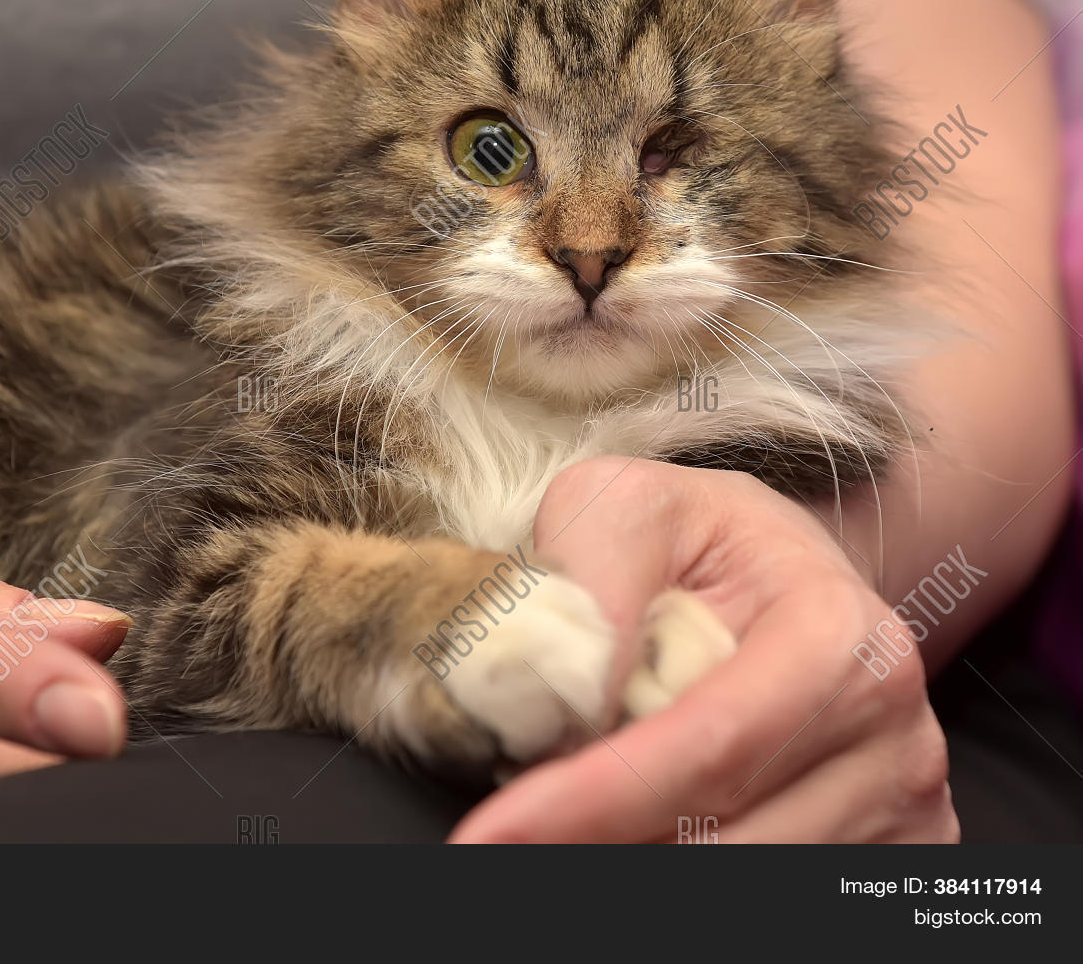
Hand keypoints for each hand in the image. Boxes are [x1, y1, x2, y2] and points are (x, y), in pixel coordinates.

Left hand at [450, 459, 957, 842]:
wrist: (784, 571)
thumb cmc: (699, 541)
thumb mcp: (630, 506)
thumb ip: (595, 577)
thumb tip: (569, 688)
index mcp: (842, 638)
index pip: (711, 745)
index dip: (600, 797)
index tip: (498, 832)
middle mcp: (894, 740)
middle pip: (728, 839)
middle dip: (602, 848)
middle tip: (506, 848)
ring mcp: (901, 812)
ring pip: (747, 881)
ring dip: (635, 863)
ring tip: (560, 833)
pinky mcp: (888, 857)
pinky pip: (777, 893)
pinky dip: (681, 867)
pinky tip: (628, 840)